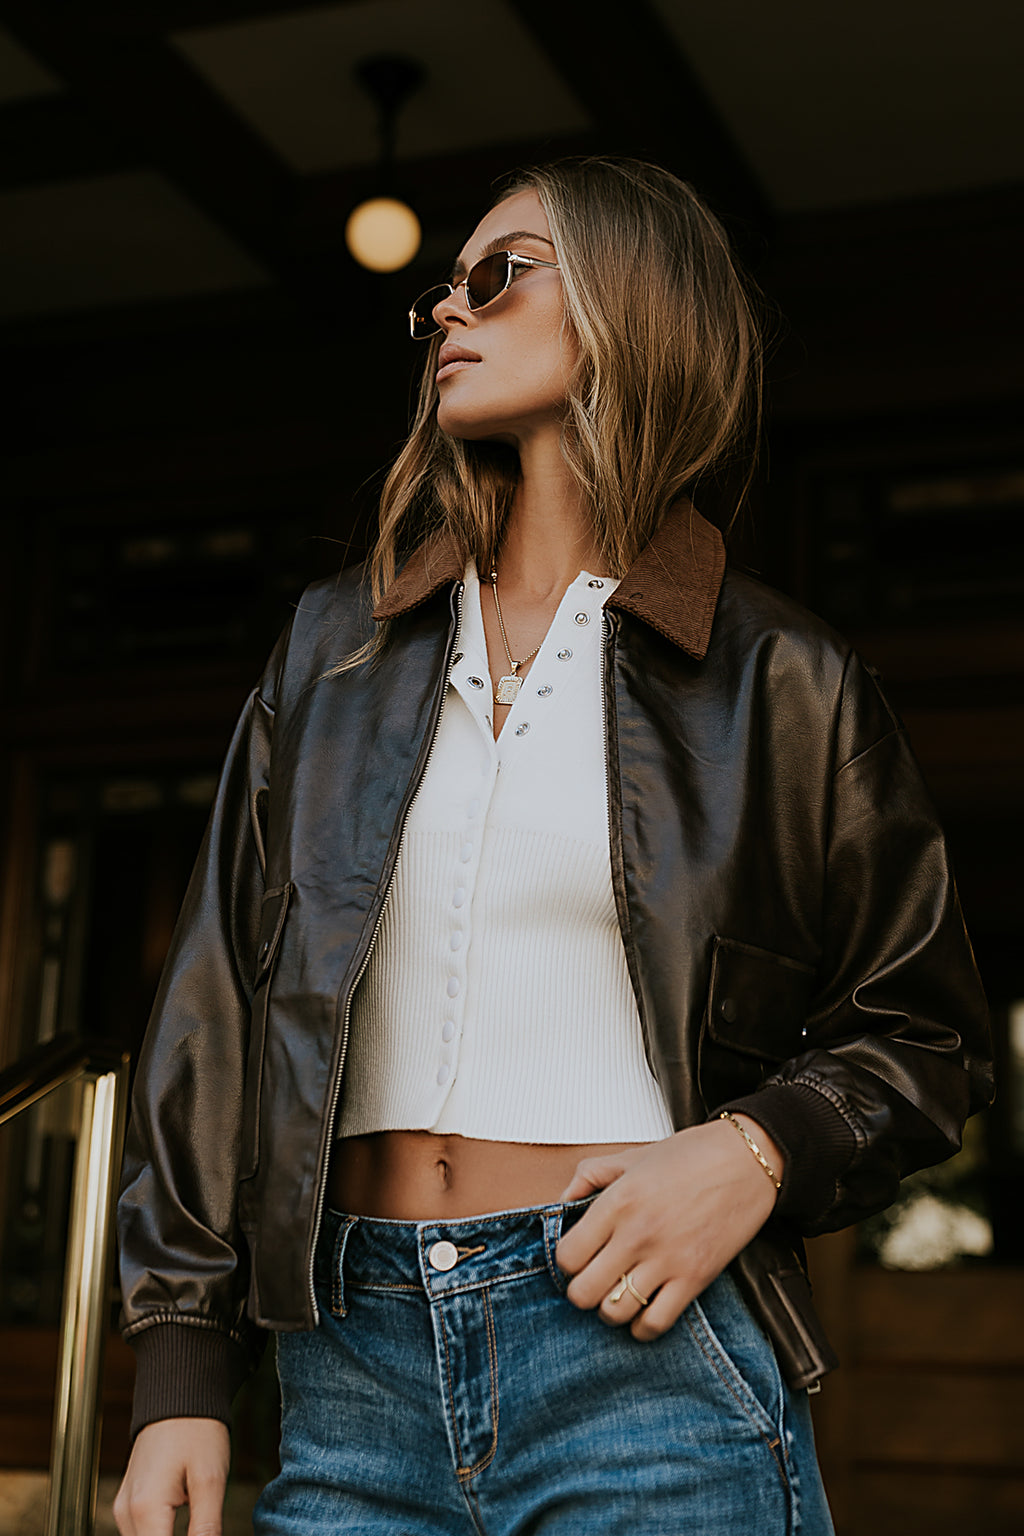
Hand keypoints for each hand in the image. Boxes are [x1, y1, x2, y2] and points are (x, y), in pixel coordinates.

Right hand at [113, 1417, 229, 1535]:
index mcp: (145, 1509)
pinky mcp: (128, 1503)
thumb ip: (206, 1526)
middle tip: (205, 1530)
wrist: (178, 1394)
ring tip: (198, 1527)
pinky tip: (184, 1533)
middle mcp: (126, 1513)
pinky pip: (141, 1535)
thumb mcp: (210, 1478)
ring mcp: (123, 1508)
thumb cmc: (197, 1429)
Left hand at [555, 1116, 781, 1341]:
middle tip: (593, 1279)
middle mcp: (637, 1234)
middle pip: (583, 1292)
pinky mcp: (694, 1279)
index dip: (566, 1261)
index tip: (577, 1256)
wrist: (747, 1161)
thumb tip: (560, 1203)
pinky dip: (643, 1325)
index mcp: (618, 1201)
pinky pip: (655, 1324)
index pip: (566, 1255)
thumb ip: (589, 1175)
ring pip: (614, 1313)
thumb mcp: (631, 1156)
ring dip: (610, 1309)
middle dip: (582, 1290)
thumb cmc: (692, 1156)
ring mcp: (666, 1260)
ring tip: (618, 1293)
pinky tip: (645, 1307)